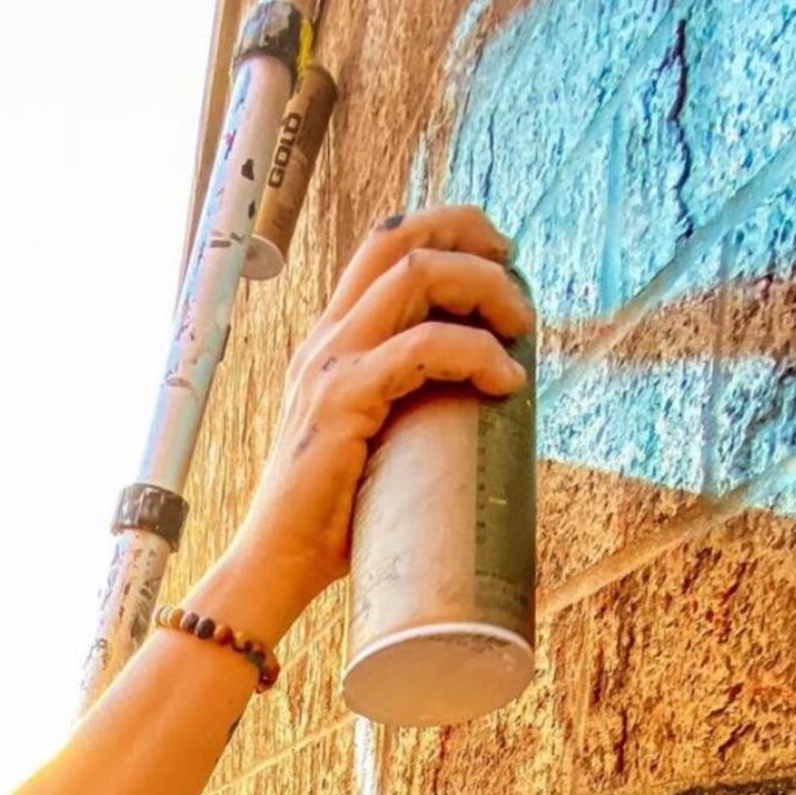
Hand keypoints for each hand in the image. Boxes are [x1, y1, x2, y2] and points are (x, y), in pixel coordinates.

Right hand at [202, 206, 534, 641]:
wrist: (275, 564)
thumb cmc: (330, 520)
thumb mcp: (370, 442)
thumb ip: (404, 408)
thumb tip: (479, 407)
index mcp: (329, 342)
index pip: (382, 247)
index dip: (445, 230)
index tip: (496, 259)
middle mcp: (325, 340)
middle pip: (398, 238)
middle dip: (469, 235)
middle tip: (517, 271)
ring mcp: (330, 365)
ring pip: (416, 274)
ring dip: (483, 287)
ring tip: (521, 325)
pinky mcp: (344, 400)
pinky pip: (425, 348)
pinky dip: (478, 354)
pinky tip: (507, 382)